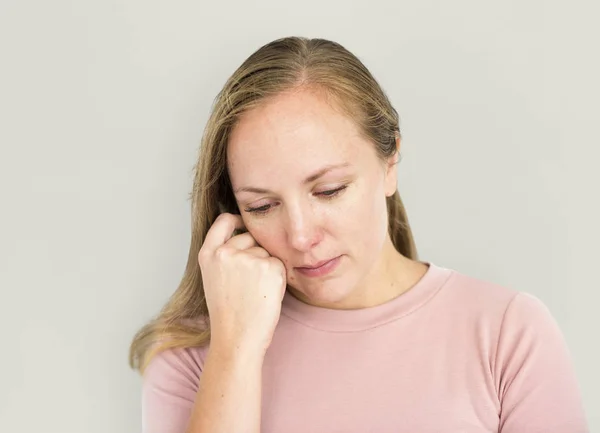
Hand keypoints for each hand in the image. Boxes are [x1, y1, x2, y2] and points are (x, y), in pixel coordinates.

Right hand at [198, 213, 286, 355]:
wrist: (236, 339)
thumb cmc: (227, 313)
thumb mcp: (213, 277)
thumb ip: (223, 254)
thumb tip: (243, 232)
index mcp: (208, 254)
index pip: (223, 221)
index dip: (236, 220)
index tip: (243, 224)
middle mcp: (226, 252)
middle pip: (250, 237)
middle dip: (254, 253)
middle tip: (248, 283)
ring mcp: (248, 259)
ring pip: (266, 252)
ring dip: (267, 267)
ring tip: (255, 292)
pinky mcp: (269, 268)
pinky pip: (279, 264)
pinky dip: (278, 278)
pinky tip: (265, 294)